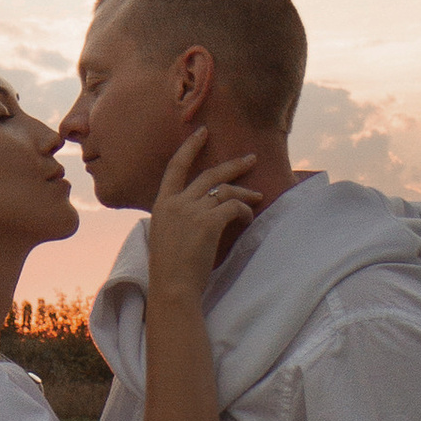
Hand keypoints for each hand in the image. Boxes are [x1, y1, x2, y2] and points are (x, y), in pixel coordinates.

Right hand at [145, 128, 258, 295]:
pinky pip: (234, 207)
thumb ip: (176, 218)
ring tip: (258, 196)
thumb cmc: (170, 270)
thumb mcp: (164, 235)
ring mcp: (192, 211)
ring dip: (245, 192)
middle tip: (251, 159)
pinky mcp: (208, 223)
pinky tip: (248, 219)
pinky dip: (245, 212)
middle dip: (233, 165)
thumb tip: (195, 212)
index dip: (190, 148)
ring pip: (226, 191)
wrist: (172, 287)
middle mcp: (176, 203)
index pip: (175, 167)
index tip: (203, 133)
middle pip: (209, 174)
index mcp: (162, 204)